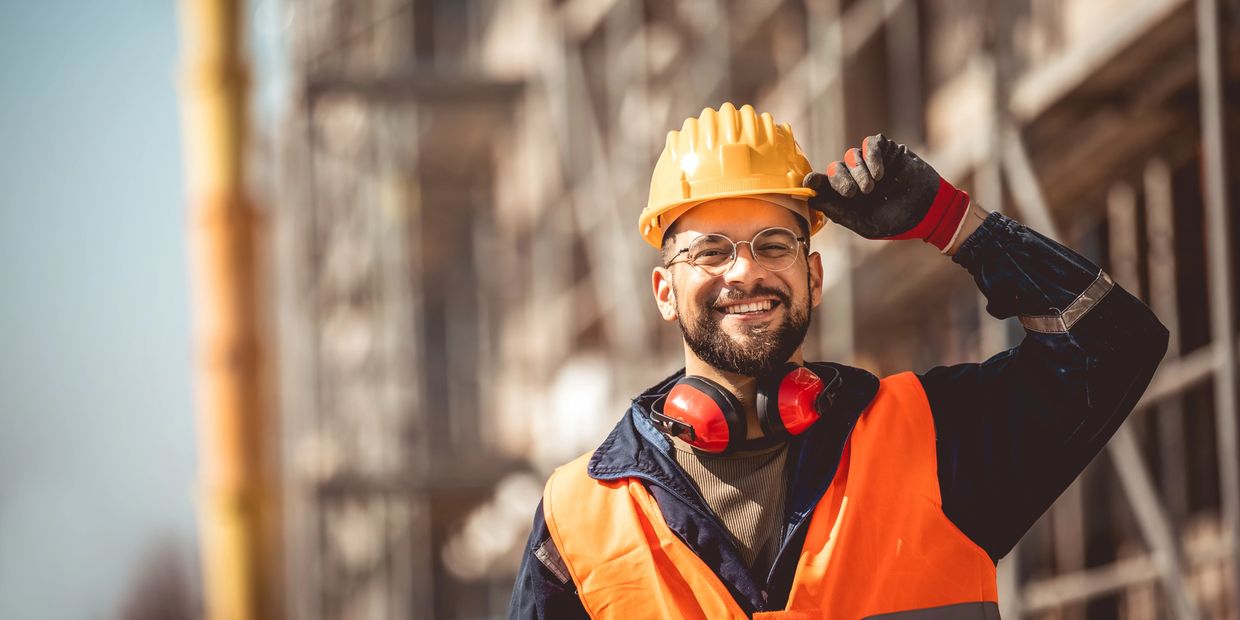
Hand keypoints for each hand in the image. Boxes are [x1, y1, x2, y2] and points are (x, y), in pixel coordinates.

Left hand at [803, 134, 970, 250]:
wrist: (929, 212)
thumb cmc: (896, 222)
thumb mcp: (863, 222)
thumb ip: (837, 210)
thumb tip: (811, 199)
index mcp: (846, 196)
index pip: (823, 183)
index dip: (814, 181)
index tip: (810, 182)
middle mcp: (855, 177)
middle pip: (835, 168)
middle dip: (840, 180)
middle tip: (853, 193)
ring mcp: (870, 163)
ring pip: (851, 155)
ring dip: (858, 171)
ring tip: (871, 187)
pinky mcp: (887, 151)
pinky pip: (871, 144)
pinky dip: (871, 156)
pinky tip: (879, 173)